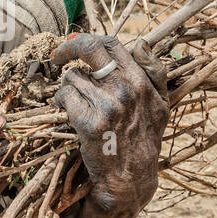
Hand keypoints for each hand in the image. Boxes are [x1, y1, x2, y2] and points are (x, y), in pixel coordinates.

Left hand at [52, 34, 167, 215]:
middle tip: (56, 56)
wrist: (131, 178)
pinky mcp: (89, 123)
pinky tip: (68, 111)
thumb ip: (154, 72)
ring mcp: (107, 106)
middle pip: (89, 49)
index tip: (75, 44)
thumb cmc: (144, 139)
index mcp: (141, 81)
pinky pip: (65, 97)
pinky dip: (62, 102)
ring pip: (72, 77)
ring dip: (68, 87)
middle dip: (67, 48)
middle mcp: (125, 89)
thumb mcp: (161, 104)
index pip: (112, 43)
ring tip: (75, 102)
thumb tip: (140, 43)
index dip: (88, 39)